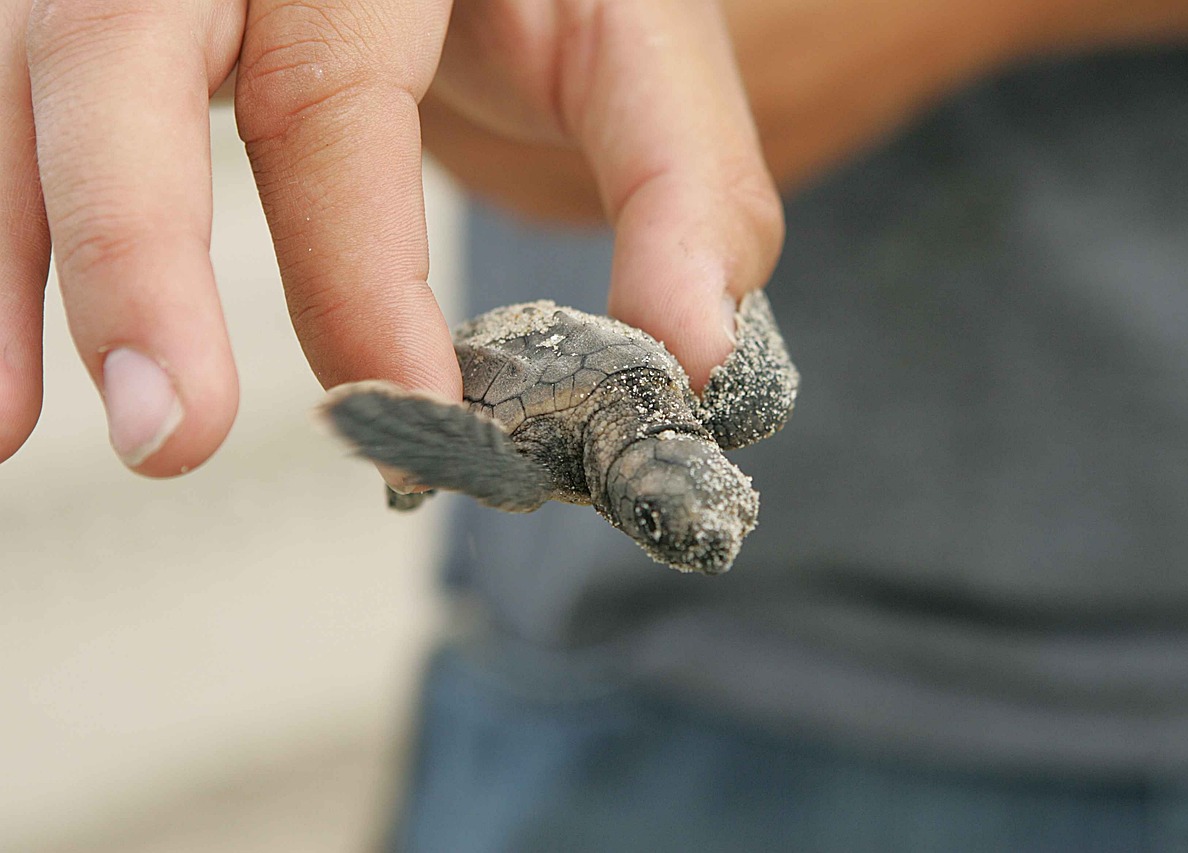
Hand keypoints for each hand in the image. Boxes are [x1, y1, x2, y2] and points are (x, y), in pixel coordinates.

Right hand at [0, 0, 780, 476]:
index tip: (405, 418)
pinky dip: (0, 246)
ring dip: (21, 262)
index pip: (330, 95)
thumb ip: (683, 194)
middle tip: (173, 435)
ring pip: (29, 78)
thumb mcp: (639, 53)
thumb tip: (690, 363)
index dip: (356, 273)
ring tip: (9, 429)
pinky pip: (8, 110)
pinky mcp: (87, 11)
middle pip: (121, 44)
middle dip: (137, 250)